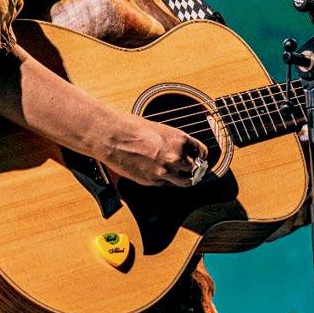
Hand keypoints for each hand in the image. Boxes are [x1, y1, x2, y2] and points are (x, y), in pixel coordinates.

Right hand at [92, 110, 208, 186]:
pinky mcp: (151, 181)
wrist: (112, 137)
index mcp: (179, 139)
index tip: (200, 158)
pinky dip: (166, 182)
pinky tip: (162, 175)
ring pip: (185, 181)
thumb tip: (180, 148)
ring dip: (185, 179)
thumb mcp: (159, 128)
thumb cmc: (131, 127)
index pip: (201, 152)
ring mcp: (164, 171)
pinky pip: (166, 185)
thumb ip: (172, 141)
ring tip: (184, 178)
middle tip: (193, 170)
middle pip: (195, 169)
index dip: (201, 156)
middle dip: (194, 169)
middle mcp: (175, 156)